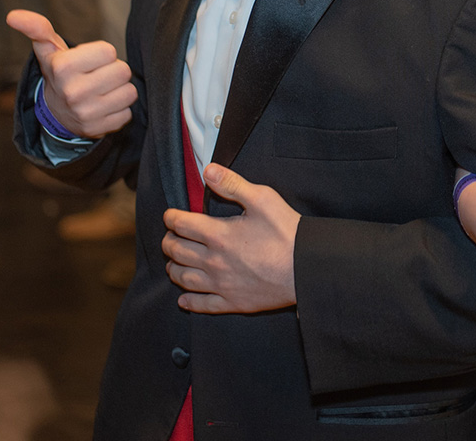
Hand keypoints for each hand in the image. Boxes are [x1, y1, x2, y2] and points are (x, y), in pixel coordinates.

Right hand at [6, 9, 136, 138]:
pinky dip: (119, 109)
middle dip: (113, 70)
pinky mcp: (99, 130)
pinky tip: (103, 107)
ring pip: (129, 92)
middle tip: (96, 76)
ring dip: (119, 90)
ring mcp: (86, 114)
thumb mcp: (48, 50)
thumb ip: (37, 28)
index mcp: (63, 67)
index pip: (109, 51)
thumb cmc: (59, 73)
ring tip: (100, 90)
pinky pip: (127, 113)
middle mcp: (73, 92)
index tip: (89, 61)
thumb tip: (12, 16)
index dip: (102, 54)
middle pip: (123, 71)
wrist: (55, 114)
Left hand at [162, 165, 299, 313]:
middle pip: (178, 252)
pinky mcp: (233, 303)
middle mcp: (214, 262)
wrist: (306, 267)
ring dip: (173, 269)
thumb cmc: (286, 232)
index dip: (171, 218)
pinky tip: (184, 299)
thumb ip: (232, 184)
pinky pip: (202, 305)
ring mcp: (222, 285)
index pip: (183, 225)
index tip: (169, 215)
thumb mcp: (262, 198)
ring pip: (185, 279)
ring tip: (172, 263)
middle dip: (169, 242)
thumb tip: (208, 171)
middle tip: (169, 236)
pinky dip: (189, 302)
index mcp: (219, 235)